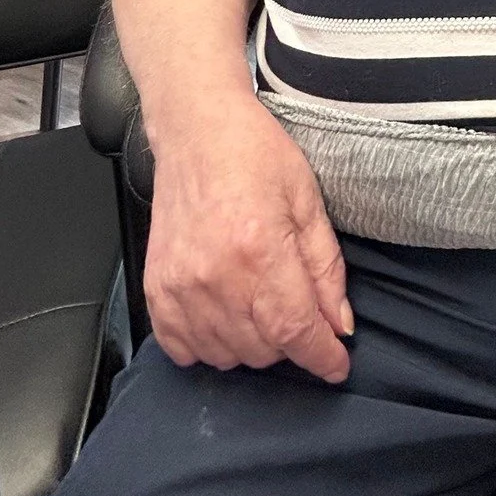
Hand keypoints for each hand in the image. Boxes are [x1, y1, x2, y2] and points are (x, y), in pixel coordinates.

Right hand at [144, 94, 352, 379]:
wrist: (197, 130)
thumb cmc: (255, 154)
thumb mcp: (308, 201)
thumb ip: (326, 269)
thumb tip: (339, 325)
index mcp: (260, 250)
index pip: (295, 331)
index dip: (322, 357)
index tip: (337, 365)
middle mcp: (215, 276)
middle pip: (264, 349)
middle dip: (292, 339)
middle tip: (297, 305)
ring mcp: (180, 287)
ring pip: (227, 356)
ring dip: (254, 344)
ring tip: (261, 302)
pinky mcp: (156, 289)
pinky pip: (183, 348)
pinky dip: (210, 344)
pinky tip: (226, 315)